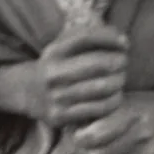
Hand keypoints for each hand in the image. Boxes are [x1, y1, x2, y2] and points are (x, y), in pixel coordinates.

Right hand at [0, 25, 128, 126]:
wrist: (27, 92)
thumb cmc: (58, 64)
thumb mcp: (65, 45)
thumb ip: (92, 37)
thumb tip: (124, 42)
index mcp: (54, 51)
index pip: (86, 38)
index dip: (110, 38)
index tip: (125, 43)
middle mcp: (53, 73)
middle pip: (98, 64)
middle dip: (119, 62)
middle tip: (124, 62)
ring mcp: (55, 97)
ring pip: (101, 87)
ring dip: (119, 81)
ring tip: (121, 78)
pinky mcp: (60, 116)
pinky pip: (98, 108)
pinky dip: (114, 100)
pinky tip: (115, 95)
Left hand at [73, 91, 153, 153]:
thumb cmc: (150, 104)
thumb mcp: (127, 98)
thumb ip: (103, 110)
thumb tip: (73, 122)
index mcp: (131, 113)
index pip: (91, 137)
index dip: (79, 138)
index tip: (80, 134)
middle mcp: (140, 135)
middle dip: (88, 153)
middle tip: (90, 146)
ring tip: (106, 151)